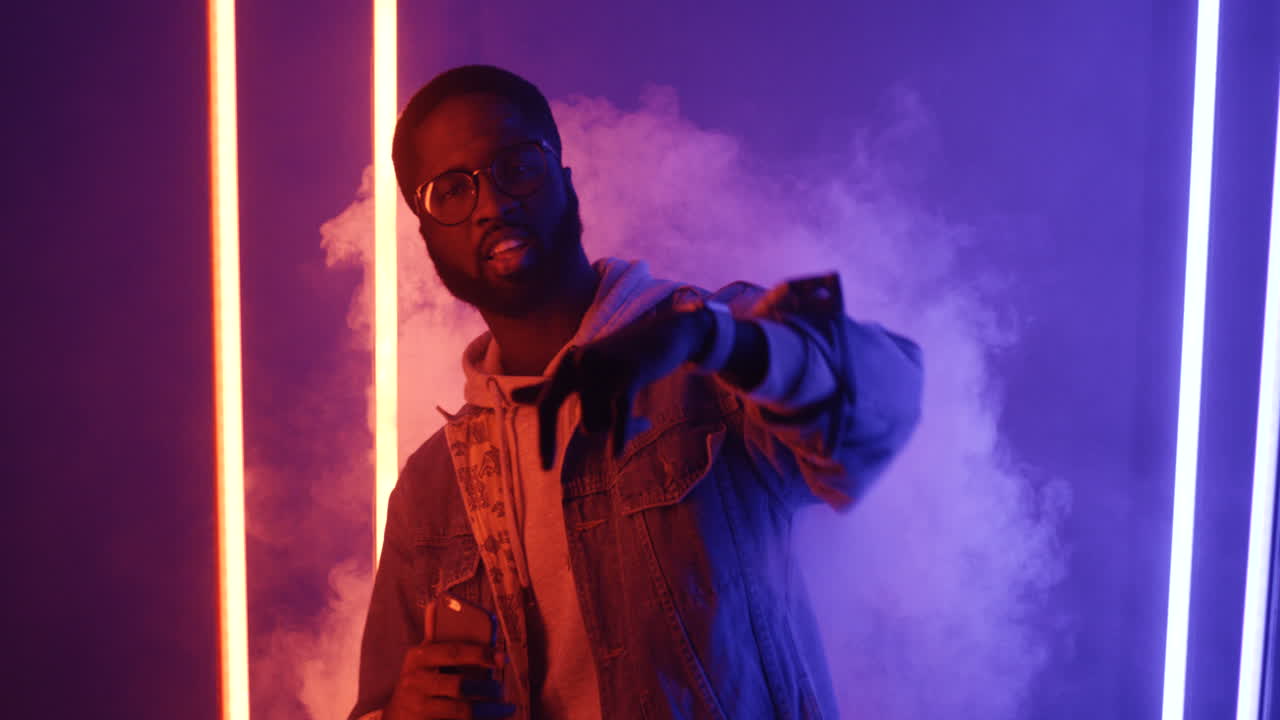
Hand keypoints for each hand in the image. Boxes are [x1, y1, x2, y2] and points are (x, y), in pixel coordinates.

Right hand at [384, 641, 513, 719]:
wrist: (395, 716)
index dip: (480, 654)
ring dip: (487, 710)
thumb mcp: (420, 658)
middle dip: (486, 687)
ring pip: (461, 711)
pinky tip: (490, 719)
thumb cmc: (416, 681)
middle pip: (459, 685)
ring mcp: (418, 707)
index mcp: (418, 658)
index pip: (453, 651)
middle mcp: (415, 682)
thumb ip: (433, 634)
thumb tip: (435, 602)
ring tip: (503, 708)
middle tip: (501, 688)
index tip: (501, 658)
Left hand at [511, 307, 712, 469]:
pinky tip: (617, 453)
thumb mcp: (584, 368)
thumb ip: (549, 384)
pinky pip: (618, 415)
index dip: (545, 438)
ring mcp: (604, 367)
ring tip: (637, 418)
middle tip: (579, 461)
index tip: (544, 467)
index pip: (546, 404)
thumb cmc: (623, 358)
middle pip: (571, 415)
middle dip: (579, 433)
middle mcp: (580, 361)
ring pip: (598, 419)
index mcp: (567, 362)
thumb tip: (511, 396)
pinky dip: (620, 435)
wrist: (667, 334)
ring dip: (617, 426)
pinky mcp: (629, 374)